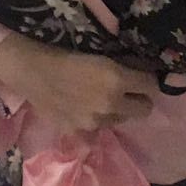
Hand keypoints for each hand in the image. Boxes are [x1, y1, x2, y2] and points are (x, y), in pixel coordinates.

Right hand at [0, 32, 158, 134]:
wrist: (34, 71)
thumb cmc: (66, 53)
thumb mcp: (101, 54)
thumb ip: (124, 65)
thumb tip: (143, 68)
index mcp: (117, 79)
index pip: (151, 84)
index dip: (148, 79)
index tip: (143, 76)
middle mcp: (111, 104)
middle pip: (145, 109)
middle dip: (141, 98)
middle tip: (129, 90)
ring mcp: (96, 122)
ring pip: (122, 119)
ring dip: (118, 109)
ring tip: (102, 97)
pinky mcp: (81, 132)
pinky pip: (99, 128)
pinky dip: (97, 119)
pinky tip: (85, 108)